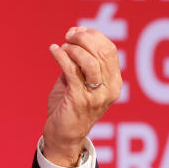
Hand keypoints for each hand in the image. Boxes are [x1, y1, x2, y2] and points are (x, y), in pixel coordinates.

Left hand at [43, 26, 121, 166]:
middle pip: (102, 52)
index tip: (77, 31)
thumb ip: (80, 61)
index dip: (93, 36)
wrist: (63, 136)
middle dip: (83, 39)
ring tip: (63, 47)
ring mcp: (96, 96)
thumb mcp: (79, 81)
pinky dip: (61, 56)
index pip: (110, 50)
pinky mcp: (79, 100)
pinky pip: (71, 70)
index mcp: (114, 83)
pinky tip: (54, 50)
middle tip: (68, 36)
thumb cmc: (70, 106)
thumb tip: (76, 33)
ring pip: (89, 61)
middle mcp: (110, 89)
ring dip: (73, 48)